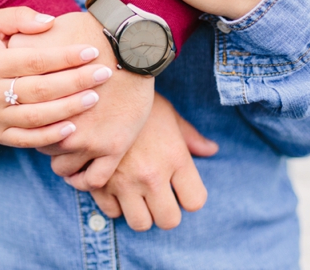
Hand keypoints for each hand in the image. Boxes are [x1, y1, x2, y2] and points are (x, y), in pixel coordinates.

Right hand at [0, 7, 113, 146]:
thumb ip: (18, 17)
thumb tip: (49, 22)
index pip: (34, 60)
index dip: (65, 56)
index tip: (92, 51)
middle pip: (39, 90)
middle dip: (75, 82)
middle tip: (103, 74)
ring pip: (36, 117)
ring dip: (68, 109)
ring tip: (94, 97)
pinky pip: (27, 139)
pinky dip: (50, 136)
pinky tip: (73, 127)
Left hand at [8, 11, 154, 188]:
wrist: (132, 42)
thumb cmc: (88, 34)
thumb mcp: (46, 35)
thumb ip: (21, 46)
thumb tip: (6, 51)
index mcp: (40, 101)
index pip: (23, 117)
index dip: (25, 115)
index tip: (30, 112)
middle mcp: (61, 126)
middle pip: (41, 142)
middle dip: (43, 136)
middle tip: (50, 129)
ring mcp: (88, 141)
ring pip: (62, 165)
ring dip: (62, 157)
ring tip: (66, 146)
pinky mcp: (113, 148)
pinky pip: (92, 178)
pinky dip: (83, 177)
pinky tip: (80, 169)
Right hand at [67, 93, 216, 230]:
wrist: (101, 86)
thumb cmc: (139, 98)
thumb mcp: (169, 114)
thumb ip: (190, 137)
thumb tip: (211, 150)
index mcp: (175, 157)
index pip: (195, 201)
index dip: (189, 197)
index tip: (182, 188)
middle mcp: (151, 174)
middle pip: (169, 220)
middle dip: (166, 211)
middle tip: (159, 196)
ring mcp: (123, 180)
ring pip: (140, 223)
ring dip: (140, 212)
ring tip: (137, 194)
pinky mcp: (97, 181)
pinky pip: (111, 212)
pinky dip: (114, 204)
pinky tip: (115, 186)